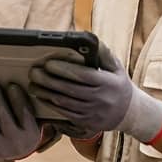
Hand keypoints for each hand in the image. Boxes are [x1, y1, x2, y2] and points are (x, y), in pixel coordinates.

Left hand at [0, 81, 45, 159]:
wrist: (16, 154)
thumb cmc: (23, 127)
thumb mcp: (33, 119)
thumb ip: (27, 104)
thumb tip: (16, 82)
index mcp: (31, 133)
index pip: (24, 113)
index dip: (17, 98)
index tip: (11, 85)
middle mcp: (15, 142)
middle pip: (2, 116)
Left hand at [29, 44, 161, 143]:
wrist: (128, 113)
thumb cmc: (118, 85)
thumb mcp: (117, 67)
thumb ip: (104, 54)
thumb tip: (90, 40)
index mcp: (107, 83)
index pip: (82, 75)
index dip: (63, 69)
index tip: (48, 63)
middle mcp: (99, 99)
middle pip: (69, 89)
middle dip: (48, 80)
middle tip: (34, 72)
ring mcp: (91, 112)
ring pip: (64, 103)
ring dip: (45, 93)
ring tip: (33, 84)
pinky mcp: (85, 122)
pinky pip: (64, 113)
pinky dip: (50, 104)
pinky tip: (41, 97)